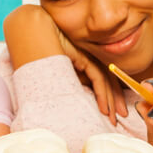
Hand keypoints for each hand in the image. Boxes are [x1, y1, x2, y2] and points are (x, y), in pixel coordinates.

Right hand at [2, 4, 125, 122]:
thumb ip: (72, 82)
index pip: (102, 79)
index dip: (109, 96)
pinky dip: (102, 94)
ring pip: (106, 81)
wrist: (31, 35)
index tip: (112, 113)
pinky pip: (98, 78)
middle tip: (120, 117)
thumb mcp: (59, 74)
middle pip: (108, 80)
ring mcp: (87, 56)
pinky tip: (104, 108)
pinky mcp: (83, 57)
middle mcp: (88, 57)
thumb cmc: (39, 56)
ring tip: (113, 118)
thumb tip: (82, 101)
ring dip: (111, 101)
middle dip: (115, 100)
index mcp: (83, 60)